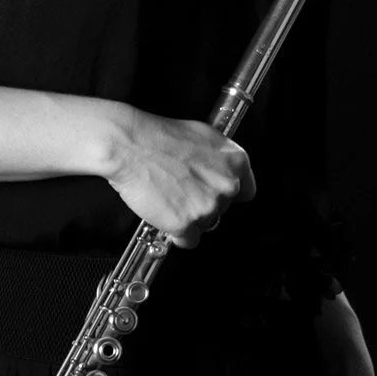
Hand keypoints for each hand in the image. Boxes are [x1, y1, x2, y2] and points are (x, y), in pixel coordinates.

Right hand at [104, 107, 254, 247]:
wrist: (130, 146)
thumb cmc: (159, 137)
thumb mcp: (202, 135)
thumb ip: (219, 157)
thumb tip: (221, 168)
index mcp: (235, 162)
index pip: (246, 192)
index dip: (225, 193)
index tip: (215, 193)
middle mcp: (227, 186)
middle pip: (223, 209)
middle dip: (204, 204)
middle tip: (182, 190)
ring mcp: (207, 207)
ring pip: (205, 225)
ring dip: (189, 217)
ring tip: (169, 197)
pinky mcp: (186, 225)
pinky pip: (187, 240)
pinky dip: (176, 232)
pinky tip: (165, 213)